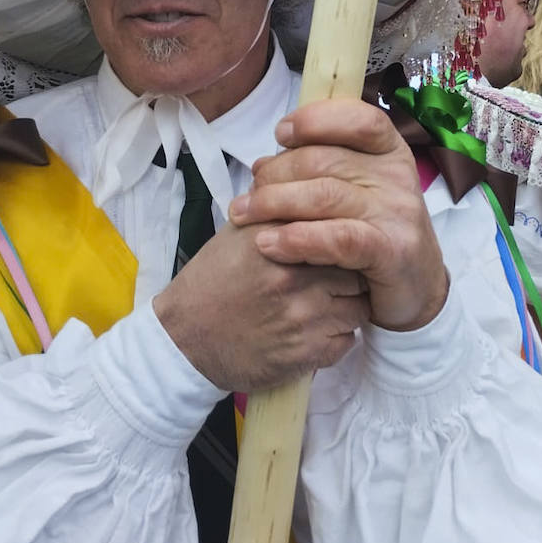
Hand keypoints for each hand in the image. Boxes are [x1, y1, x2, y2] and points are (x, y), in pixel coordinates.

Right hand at [153, 221, 369, 391]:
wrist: (184, 339)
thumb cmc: (213, 281)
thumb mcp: (237, 232)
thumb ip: (277, 209)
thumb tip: (314, 188)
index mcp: (278, 241)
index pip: (342, 232)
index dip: (345, 240)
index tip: (339, 248)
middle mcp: (293, 277)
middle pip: (357, 270)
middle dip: (351, 275)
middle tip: (334, 279)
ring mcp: (302, 318)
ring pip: (358, 308)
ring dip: (346, 307)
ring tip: (325, 306)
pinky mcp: (305, 354)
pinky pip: (347, 341)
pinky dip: (337, 337)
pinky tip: (316, 331)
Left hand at [229, 98, 449, 332]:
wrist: (415, 290)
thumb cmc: (372, 234)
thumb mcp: (350, 193)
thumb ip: (314, 174)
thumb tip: (261, 165)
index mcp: (387, 152)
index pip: (357, 118)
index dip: (315, 120)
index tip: (281, 134)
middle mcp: (397, 176)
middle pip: (325, 159)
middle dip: (276, 174)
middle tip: (246, 196)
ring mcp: (398, 212)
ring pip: (325, 195)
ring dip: (275, 203)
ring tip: (244, 216)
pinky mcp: (392, 250)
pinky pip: (338, 237)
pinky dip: (298, 238)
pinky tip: (270, 244)